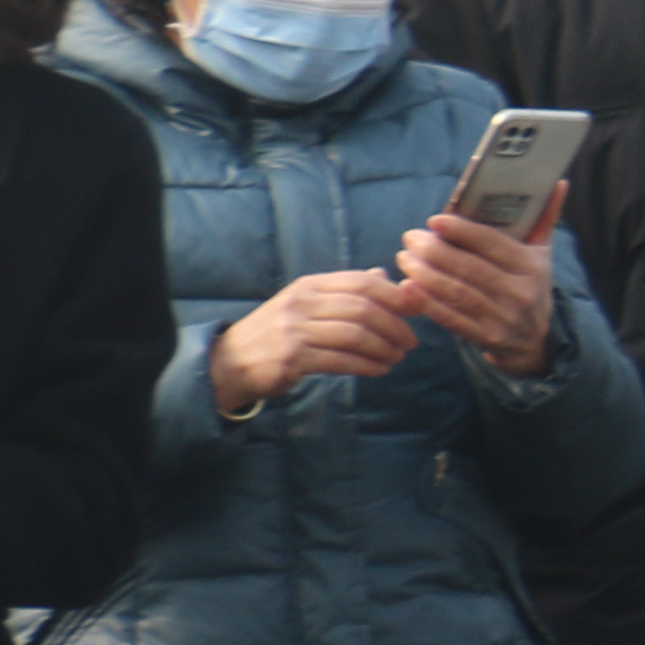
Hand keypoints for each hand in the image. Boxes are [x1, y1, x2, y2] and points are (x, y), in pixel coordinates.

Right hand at [211, 272, 414, 413]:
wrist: (228, 363)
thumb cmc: (276, 333)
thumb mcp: (307, 304)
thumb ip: (344, 290)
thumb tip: (384, 274)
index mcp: (310, 285)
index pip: (362, 282)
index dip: (395, 295)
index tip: (416, 310)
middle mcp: (302, 302)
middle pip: (363, 309)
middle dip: (395, 326)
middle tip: (411, 342)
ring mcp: (294, 329)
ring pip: (355, 335)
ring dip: (384, 348)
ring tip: (396, 357)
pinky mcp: (291, 357)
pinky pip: (340, 360)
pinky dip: (366, 365)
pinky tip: (379, 370)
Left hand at [389, 190, 562, 378]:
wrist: (535, 340)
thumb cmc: (531, 285)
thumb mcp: (542, 254)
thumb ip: (546, 218)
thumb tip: (558, 183)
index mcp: (532, 266)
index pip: (494, 244)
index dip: (463, 231)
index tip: (434, 220)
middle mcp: (520, 292)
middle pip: (470, 268)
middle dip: (435, 251)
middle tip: (410, 237)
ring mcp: (502, 317)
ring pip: (457, 293)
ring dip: (425, 274)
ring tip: (404, 258)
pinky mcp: (485, 337)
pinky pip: (451, 319)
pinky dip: (427, 303)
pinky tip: (407, 288)